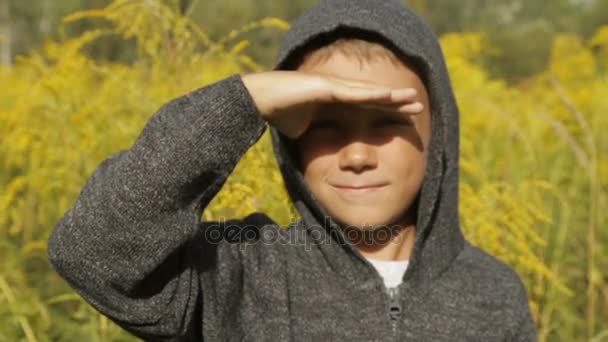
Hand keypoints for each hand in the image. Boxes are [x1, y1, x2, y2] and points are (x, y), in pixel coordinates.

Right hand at [242, 71, 423, 138]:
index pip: (367, 110)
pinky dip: (371, 94)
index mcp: (335, 105)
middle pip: (373, 98)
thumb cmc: (279, 115)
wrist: (259, 101)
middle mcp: (337, 93)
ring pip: (367, 92)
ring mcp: (332, 87)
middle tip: (418, 106)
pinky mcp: (325, 86)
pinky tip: (389, 96)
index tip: (405, 121)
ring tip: (411, 98)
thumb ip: (320, 141)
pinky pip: (353, 92)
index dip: (386, 114)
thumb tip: (328, 160)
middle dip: (396, 103)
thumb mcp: (306, 134)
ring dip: (390, 96)